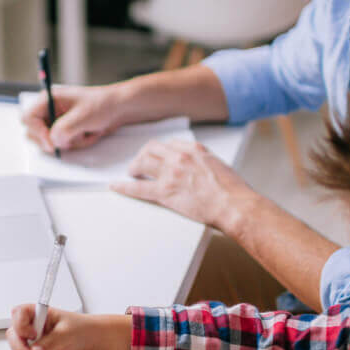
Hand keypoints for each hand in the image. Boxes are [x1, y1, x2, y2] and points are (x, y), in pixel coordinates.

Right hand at [5, 307, 130, 349]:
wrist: (91, 342)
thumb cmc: (81, 329)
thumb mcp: (66, 332)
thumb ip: (51, 341)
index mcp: (37, 314)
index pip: (19, 314)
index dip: (21, 325)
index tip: (32, 334)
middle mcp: (31, 328)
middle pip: (14, 336)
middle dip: (19, 349)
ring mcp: (32, 343)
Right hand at [22, 85, 124, 152]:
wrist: (118, 109)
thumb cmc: (102, 104)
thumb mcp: (83, 116)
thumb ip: (65, 128)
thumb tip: (53, 140)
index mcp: (49, 99)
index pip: (28, 119)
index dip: (38, 133)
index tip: (52, 143)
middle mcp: (49, 111)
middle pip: (34, 133)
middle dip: (55, 139)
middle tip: (72, 138)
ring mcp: (56, 122)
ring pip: (50, 142)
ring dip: (69, 142)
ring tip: (85, 132)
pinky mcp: (65, 132)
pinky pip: (62, 145)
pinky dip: (75, 144)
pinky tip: (87, 134)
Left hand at [113, 140, 254, 228]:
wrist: (234, 205)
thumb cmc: (232, 190)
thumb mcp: (218, 165)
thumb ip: (203, 161)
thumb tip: (196, 166)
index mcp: (194, 149)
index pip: (168, 144)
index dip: (160, 151)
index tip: (157, 155)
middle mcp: (179, 157)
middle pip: (151, 149)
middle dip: (143, 155)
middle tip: (140, 163)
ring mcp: (171, 174)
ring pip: (142, 163)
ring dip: (134, 167)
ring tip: (132, 172)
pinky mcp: (165, 192)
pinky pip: (138, 188)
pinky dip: (124, 187)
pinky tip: (116, 186)